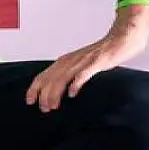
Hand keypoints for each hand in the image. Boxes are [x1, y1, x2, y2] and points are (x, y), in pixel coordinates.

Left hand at [26, 31, 146, 112]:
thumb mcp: (78, 64)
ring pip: (63, 77)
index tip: (29, 101)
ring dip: (56, 92)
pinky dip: (76, 83)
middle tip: (43, 109)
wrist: (119, 41)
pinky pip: (83, 73)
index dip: (34, 88)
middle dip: (44, 94)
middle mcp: (69, 60)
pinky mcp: (95, 62)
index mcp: (64, 61)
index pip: (43, 75)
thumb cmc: (99, 55)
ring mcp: (82, 61)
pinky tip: (72, 93)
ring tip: (53, 106)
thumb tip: (59, 91)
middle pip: (51, 78)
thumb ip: (68, 74)